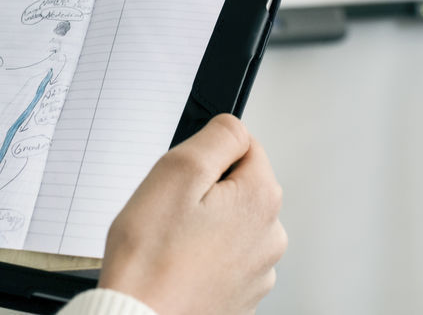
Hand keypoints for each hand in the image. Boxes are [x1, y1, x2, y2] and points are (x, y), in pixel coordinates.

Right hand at [98, 114, 286, 314]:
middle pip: (238, 187)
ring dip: (204, 226)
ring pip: (229, 223)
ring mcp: (258, 270)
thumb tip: (235, 128)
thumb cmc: (152, 260)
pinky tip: (177, 267)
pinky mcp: (241, 295)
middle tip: (171, 213)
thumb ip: (217, 137)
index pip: (244, 146)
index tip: (184, 181)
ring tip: (171, 244)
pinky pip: (223, 258)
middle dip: (205, 192)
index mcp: (261, 199)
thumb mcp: (177, 171)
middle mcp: (271, 236)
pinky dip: (203, 258)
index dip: (207, 157)